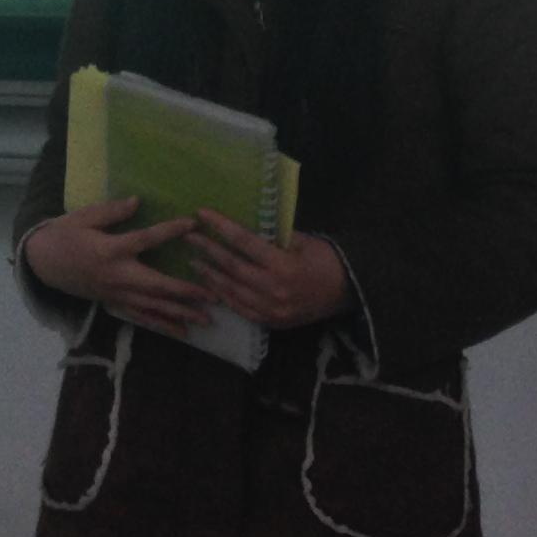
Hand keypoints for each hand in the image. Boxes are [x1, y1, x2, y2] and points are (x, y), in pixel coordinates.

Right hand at [21, 196, 209, 336]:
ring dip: (180, 314)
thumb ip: (112, 211)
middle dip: (185, 292)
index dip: (169, 231)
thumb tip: (137, 201)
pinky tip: (181, 332)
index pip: (145, 239)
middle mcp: (116, 275)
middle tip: (213, 296)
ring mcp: (115, 293)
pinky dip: (161, 324)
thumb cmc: (64, 234)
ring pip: (152, 306)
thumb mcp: (84, 216)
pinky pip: (140, 316)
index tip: (192, 224)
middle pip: (156, 285)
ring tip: (206, 321)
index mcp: (110, 249)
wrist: (42, 263)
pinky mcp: (112, 302)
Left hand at [186, 209, 349, 330]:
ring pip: (232, 290)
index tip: (202, 214)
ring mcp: (271, 309)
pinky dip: (224, 295)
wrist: (348, 292)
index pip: (244, 242)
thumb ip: (274, 236)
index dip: (221, 226)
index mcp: (282, 265)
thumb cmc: (326, 259)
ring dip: (210, 274)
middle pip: (232, 266)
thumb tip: (244, 227)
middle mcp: (273, 290)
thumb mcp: (303, 240)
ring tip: (194, 260)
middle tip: (189, 236)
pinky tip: (212, 284)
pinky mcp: (271, 322)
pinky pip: (241, 308)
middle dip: (208, 250)